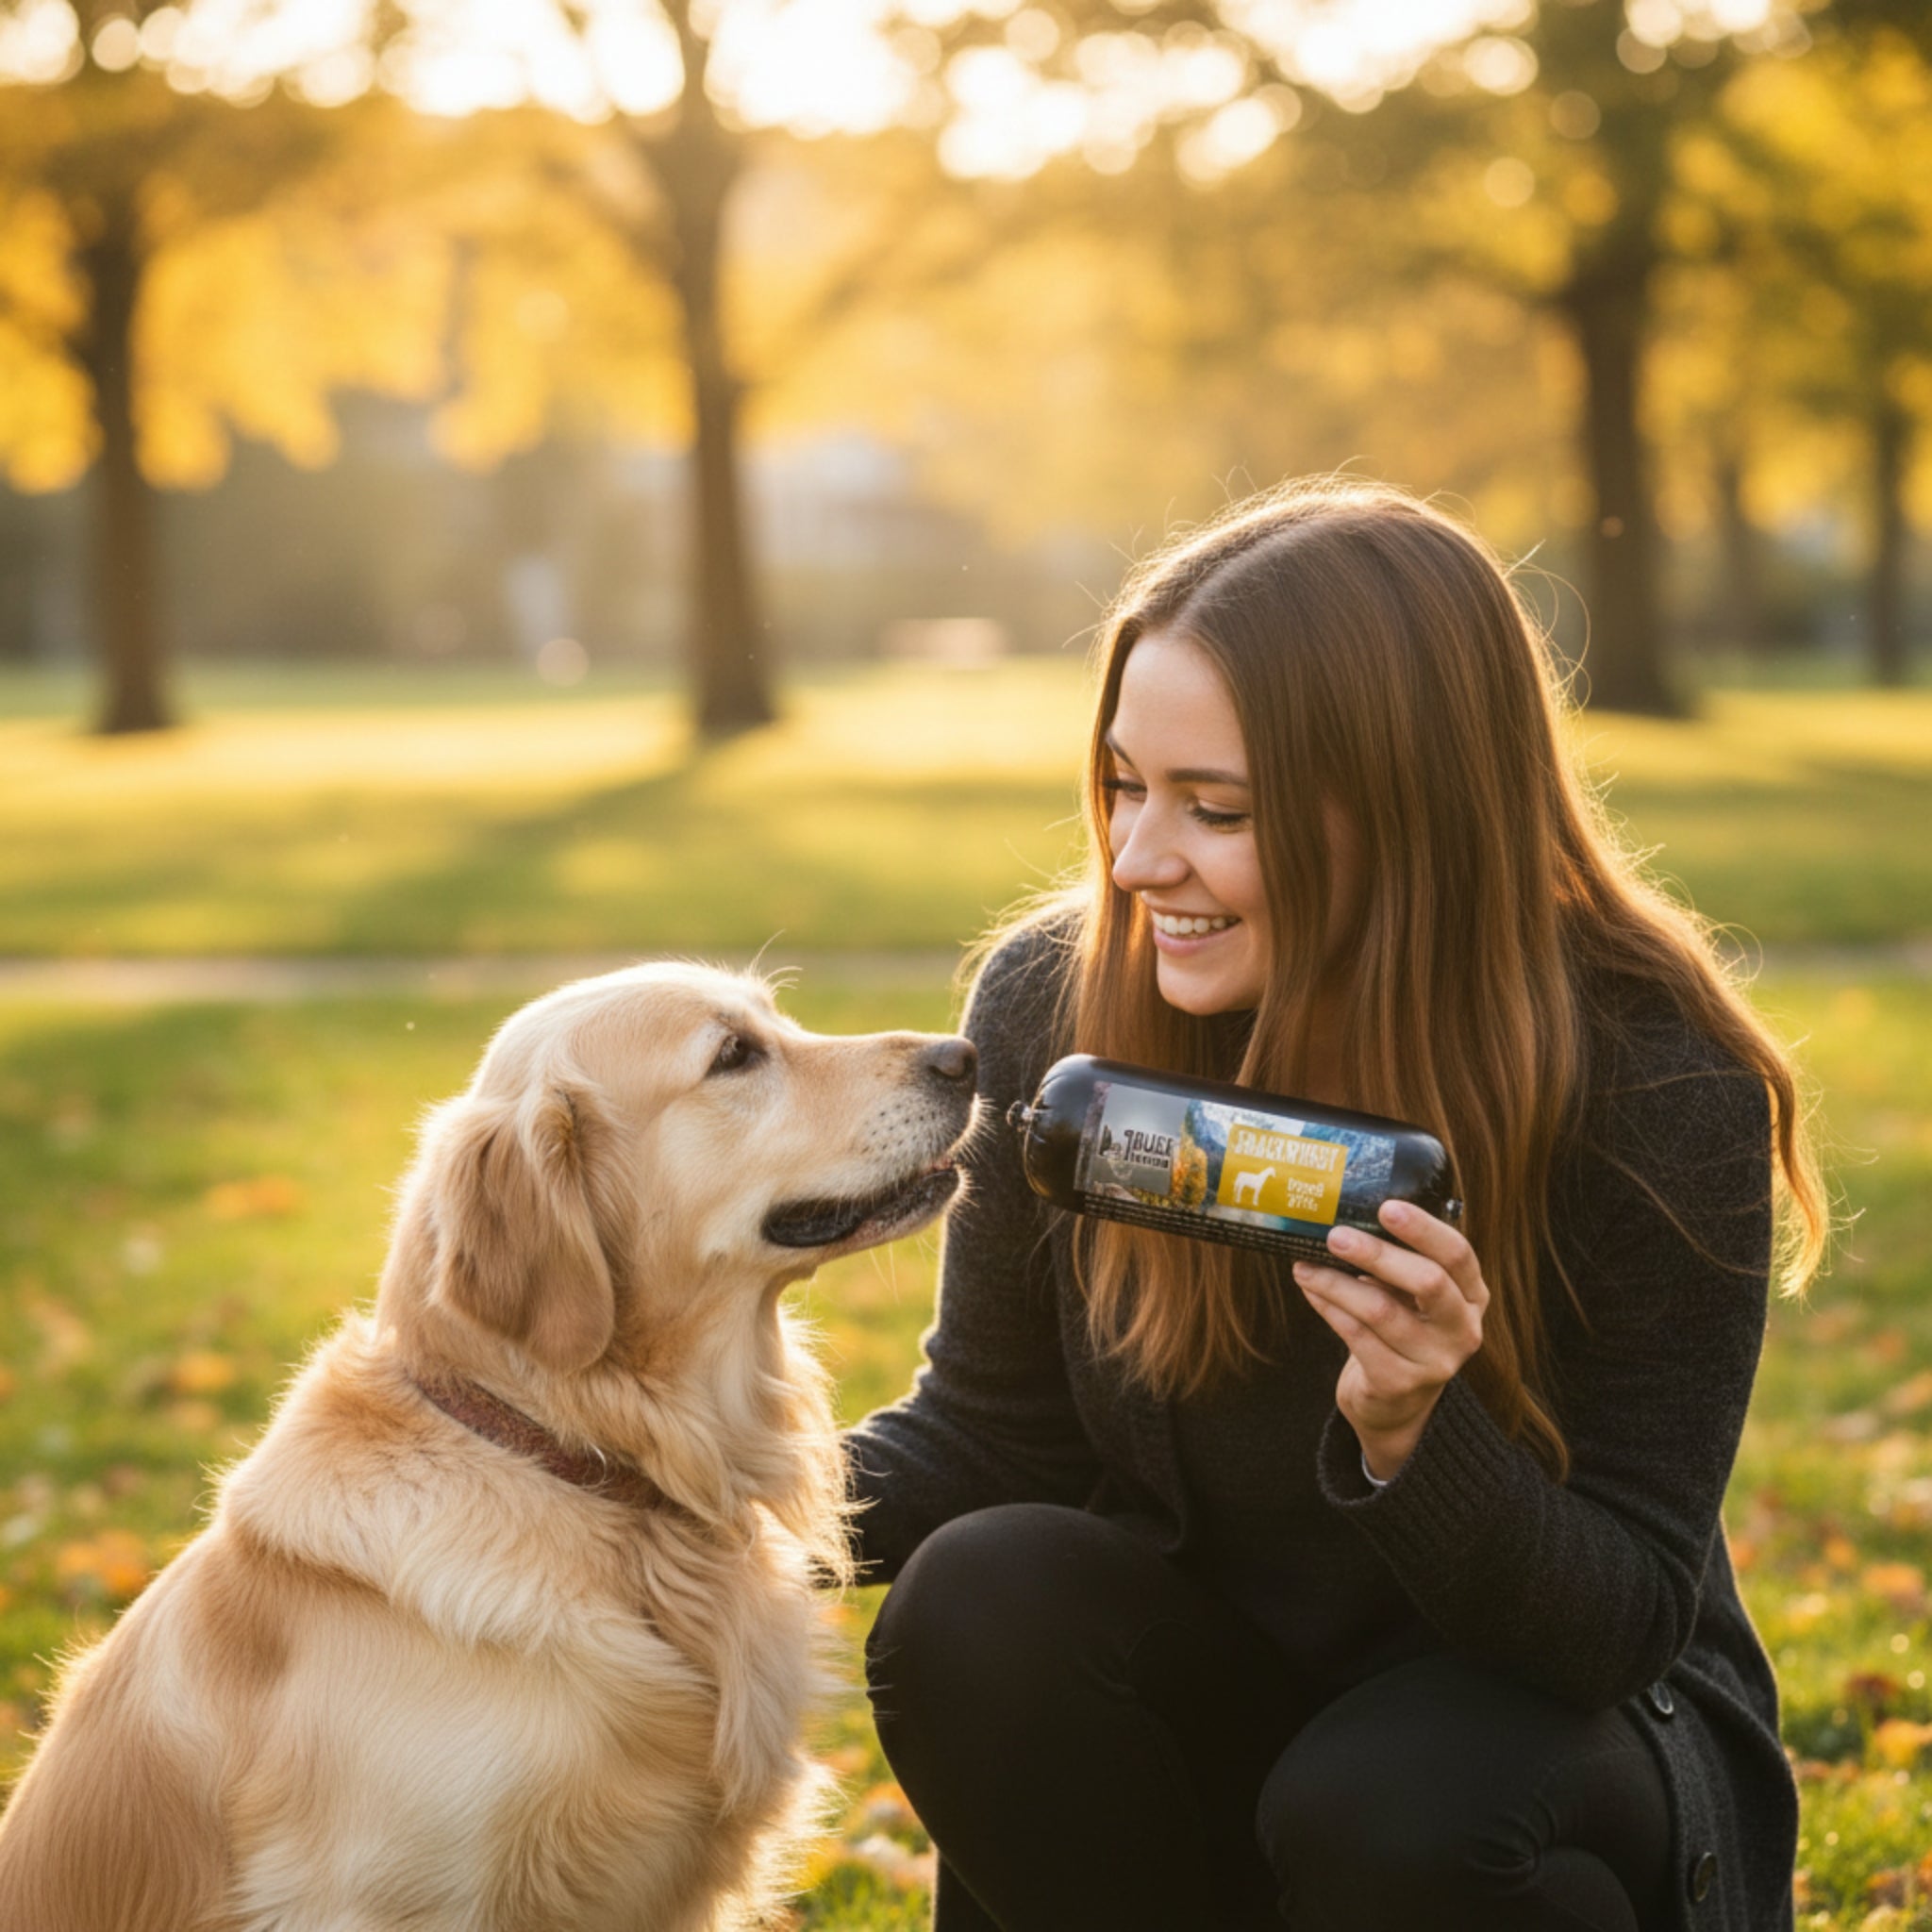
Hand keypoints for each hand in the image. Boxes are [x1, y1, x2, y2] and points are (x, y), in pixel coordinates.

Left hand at [1292, 1199, 1489, 1480]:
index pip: (1458, 1254)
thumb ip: (1398, 1263)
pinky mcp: (1399, 1384)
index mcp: (1472, 1296)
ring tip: (1305, 1265)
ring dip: (1336, 1283)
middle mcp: (1462, 1330)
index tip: (1387, 1207)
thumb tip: (1346, 1216)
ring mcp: (1435, 1362)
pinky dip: (1329, 1308)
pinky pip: (1357, 1336)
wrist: (1396, 1405)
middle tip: (1335, 1235)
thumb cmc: (1402, 1331)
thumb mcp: (1413, 1297)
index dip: (1424, 1228)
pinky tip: (1311, 1290)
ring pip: (1381, 1311)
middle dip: (1378, 1253)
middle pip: (1429, 1281)